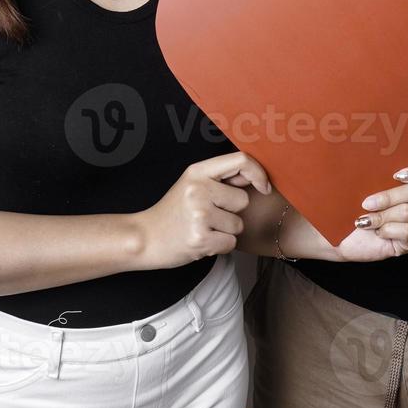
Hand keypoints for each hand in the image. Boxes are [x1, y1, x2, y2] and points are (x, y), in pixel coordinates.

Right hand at [131, 152, 271, 270]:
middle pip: (242, 200)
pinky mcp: (200, 238)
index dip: (258, 173)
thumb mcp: (192, 185)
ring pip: (238, 224)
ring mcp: (199, 214)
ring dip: (225, 232)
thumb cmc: (173, 213)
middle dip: (232, 212)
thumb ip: (221, 179)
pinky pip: (230, 243)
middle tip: (208, 216)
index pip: (240, 160)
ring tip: (202, 229)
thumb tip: (255, 176)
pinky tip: (201, 241)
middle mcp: (198, 189)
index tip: (264, 187)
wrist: (144, 238)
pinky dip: (220, 246)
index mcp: (197, 172)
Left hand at [327, 161, 407, 261]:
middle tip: (366, 203)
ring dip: (381, 216)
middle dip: (389, 197)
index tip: (398, 175)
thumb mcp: (354, 182)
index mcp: (404, 183)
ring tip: (364, 220)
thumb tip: (363, 147)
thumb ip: (366, 168)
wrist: (334, 234)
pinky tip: (375, 231)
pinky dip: (387, 230)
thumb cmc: (344, 204)